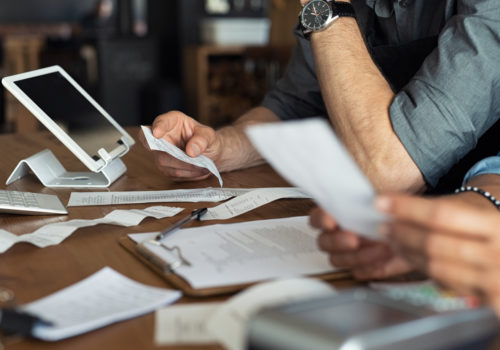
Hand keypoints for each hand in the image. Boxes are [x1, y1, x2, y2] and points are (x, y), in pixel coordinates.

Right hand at [139, 111, 221, 180]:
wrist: (210, 154)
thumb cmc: (207, 140)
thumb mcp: (209, 136)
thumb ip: (202, 140)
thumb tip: (191, 151)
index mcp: (172, 122)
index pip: (160, 122)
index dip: (157, 127)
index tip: (157, 133)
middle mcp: (163, 137)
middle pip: (157, 147)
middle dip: (175, 156)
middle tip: (194, 160)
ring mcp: (161, 153)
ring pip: (164, 163)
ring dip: (184, 167)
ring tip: (202, 166)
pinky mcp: (166, 167)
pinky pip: (172, 173)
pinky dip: (187, 174)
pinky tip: (198, 170)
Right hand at [309, 207, 413, 279]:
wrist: (415, 227)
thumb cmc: (396, 211)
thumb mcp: (385, 198)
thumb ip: (372, 201)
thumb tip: (370, 202)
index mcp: (337, 214)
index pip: (317, 218)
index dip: (321, 220)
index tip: (331, 222)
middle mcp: (338, 235)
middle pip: (323, 243)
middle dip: (338, 242)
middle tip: (354, 239)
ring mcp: (348, 253)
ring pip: (338, 260)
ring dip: (358, 255)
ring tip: (380, 247)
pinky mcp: (363, 268)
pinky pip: (358, 273)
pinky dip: (371, 267)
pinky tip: (385, 258)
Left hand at [377, 194, 499, 314]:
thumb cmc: (490, 223)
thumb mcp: (476, 210)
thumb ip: (441, 210)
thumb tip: (396, 206)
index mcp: (496, 225)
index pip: (441, 214)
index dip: (407, 208)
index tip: (381, 202)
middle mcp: (498, 253)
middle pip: (434, 243)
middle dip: (402, 233)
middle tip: (384, 226)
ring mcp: (494, 280)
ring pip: (435, 266)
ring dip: (407, 252)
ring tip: (393, 241)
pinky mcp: (490, 301)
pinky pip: (445, 284)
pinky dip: (423, 268)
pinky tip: (412, 257)